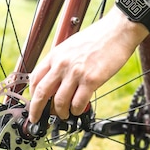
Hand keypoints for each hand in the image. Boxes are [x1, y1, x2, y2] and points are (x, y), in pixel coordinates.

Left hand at [28, 6, 149, 122]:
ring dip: (60, 113)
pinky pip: (78, 103)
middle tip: (37, 119)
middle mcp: (62, 64)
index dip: (32, 94)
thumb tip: (56, 80)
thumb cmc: (98, 37)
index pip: (35, 78)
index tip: (34, 103)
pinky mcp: (91, 80)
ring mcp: (76, 72)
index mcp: (55, 54)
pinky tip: (78, 110)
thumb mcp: (71, 45)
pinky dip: (76, 110)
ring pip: (59, 102)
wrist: (118, 31)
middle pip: (42, 93)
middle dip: (37, 110)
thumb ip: (61, 62)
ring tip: (64, 115)